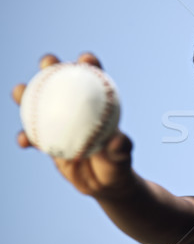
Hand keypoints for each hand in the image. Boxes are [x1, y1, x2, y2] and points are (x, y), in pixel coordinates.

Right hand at [12, 53, 136, 197]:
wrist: (102, 184)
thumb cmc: (117, 165)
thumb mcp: (121, 158)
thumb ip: (121, 148)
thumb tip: (119, 139)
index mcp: (97, 105)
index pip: (94, 79)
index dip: (89, 64)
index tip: (86, 60)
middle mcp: (76, 109)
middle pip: (61, 81)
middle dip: (51, 65)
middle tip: (48, 63)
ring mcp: (58, 123)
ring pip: (38, 103)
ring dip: (27, 94)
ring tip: (20, 91)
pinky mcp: (46, 139)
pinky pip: (32, 135)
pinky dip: (26, 136)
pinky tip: (24, 141)